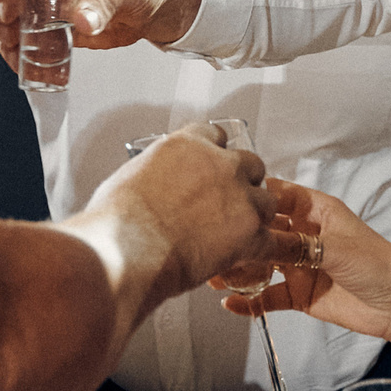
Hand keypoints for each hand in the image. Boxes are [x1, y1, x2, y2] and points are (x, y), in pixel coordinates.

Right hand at [0, 0, 202, 67]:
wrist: (162, 2)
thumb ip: (102, 4)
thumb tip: (82, 21)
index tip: (10, 14)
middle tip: (9, 40)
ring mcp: (47, 0)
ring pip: (11, 18)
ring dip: (10, 41)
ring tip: (22, 64)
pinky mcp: (55, 25)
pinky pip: (32, 40)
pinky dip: (30, 57)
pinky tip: (40, 73)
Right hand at [87, 125, 273, 304]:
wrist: (126, 248)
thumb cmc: (117, 221)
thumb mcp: (128, 178)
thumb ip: (151, 175)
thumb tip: (147, 186)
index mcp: (187, 146)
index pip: (214, 135)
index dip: (215, 152)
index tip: (212, 163)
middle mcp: (219, 164)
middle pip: (249, 163)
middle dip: (243, 181)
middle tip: (230, 200)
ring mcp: (239, 197)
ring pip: (267, 199)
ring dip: (257, 213)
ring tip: (243, 231)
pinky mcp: (249, 233)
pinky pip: (274, 241)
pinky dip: (273, 250)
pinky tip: (272, 254)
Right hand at [216, 181, 390, 336]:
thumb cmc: (379, 264)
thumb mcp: (337, 247)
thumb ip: (297, 244)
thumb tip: (263, 242)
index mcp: (316, 212)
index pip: (278, 197)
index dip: (255, 198)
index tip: (228, 200)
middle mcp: (304, 236)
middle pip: (263, 231)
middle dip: (240, 237)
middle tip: (216, 243)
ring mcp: (300, 266)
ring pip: (260, 264)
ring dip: (239, 270)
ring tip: (216, 276)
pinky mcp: (299, 294)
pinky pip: (267, 297)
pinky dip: (249, 302)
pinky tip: (231, 304)